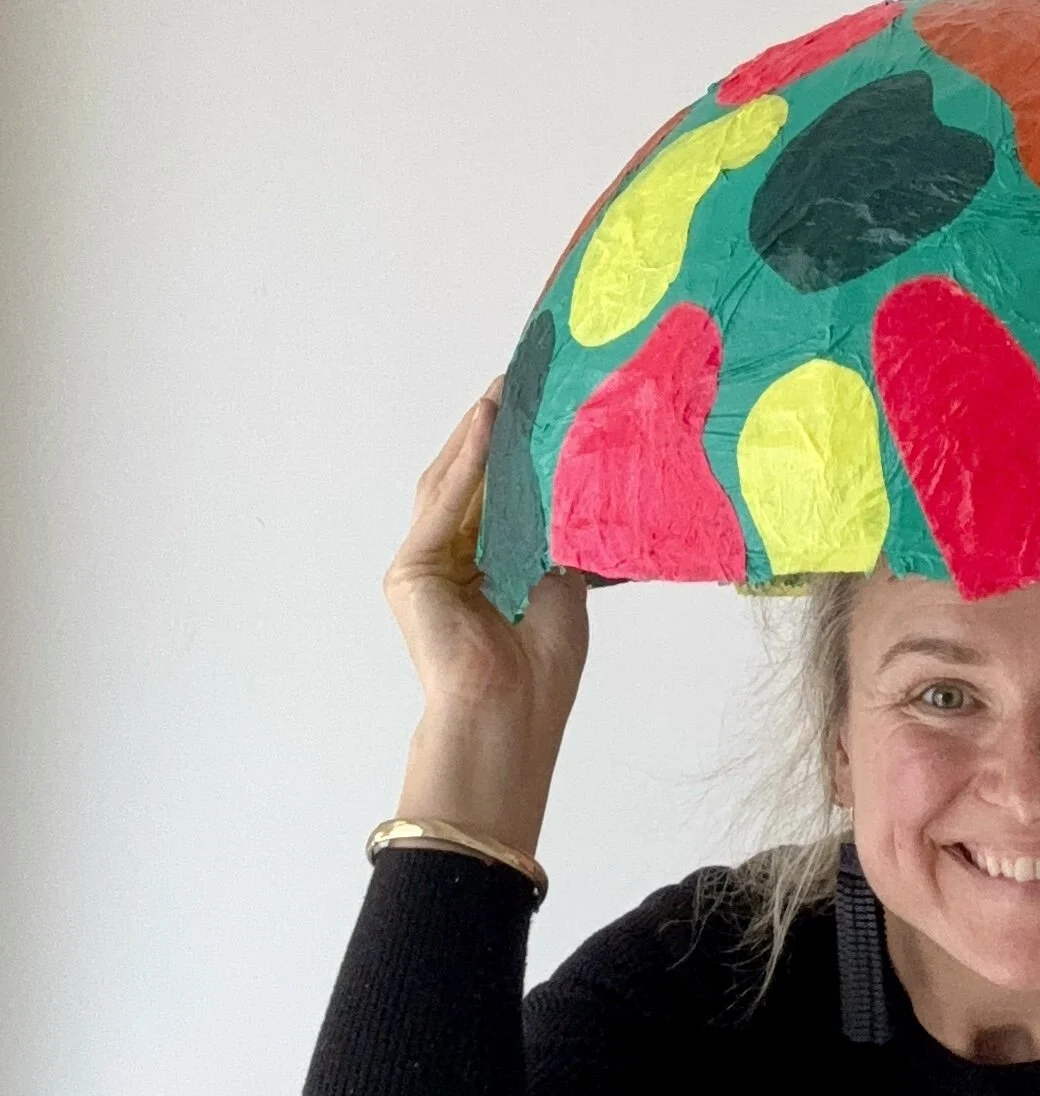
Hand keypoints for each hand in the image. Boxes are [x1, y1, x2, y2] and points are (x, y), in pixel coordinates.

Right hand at [382, 381, 588, 853]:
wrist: (508, 716)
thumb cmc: (539, 673)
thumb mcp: (561, 589)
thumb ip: (555, 541)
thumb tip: (574, 493)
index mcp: (484, 569)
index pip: (497, 497)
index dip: (515, 452)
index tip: (541, 407)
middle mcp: (449, 563)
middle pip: (468, 482)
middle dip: (493, 430)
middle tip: (521, 379)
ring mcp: (424, 565)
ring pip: (450, 484)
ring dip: (478, 434)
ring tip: (506, 389)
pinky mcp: (410, 570)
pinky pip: (442, 503)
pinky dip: (467, 463)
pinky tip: (488, 423)